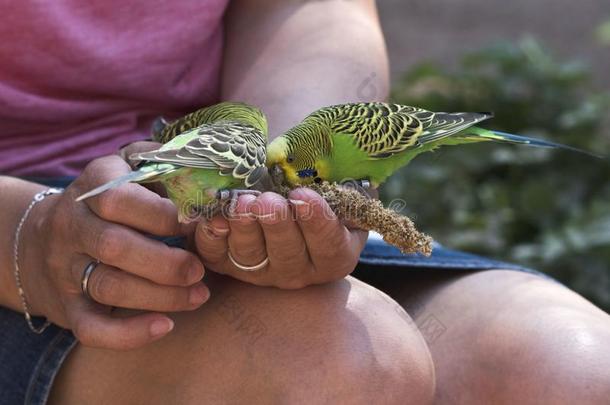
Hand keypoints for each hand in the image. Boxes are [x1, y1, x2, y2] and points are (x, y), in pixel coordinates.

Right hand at [20, 153, 208, 349]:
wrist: (41, 240)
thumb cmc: (107, 201)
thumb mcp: (127, 169)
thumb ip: (162, 162)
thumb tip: (206, 166)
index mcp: (92, 185)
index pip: (118, 198)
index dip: (160, 215)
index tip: (193, 225)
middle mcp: (72, 224)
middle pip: (114, 245)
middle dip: (166, 262)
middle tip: (199, 270)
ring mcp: (66, 267)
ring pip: (109, 286)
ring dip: (161, 296)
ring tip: (199, 296)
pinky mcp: (67, 305)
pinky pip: (91, 327)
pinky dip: (129, 334)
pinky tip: (165, 326)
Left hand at [195, 188, 367, 288]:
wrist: (289, 202)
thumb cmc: (320, 192)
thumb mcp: (337, 186)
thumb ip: (332, 178)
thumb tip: (317, 157)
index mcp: (335, 253)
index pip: (329, 244)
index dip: (316, 221)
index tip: (303, 195)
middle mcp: (300, 270)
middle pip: (288, 254)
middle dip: (276, 225)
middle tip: (267, 201)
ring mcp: (263, 271)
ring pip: (251, 257)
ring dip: (244, 229)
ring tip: (241, 202)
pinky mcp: (231, 265)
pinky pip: (218, 255)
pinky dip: (212, 237)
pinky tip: (214, 217)